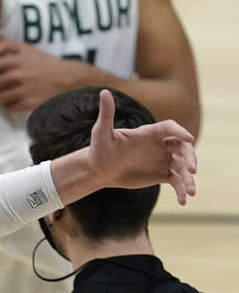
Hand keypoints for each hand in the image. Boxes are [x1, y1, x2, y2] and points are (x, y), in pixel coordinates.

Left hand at [0, 40, 76, 113]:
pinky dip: (7, 105)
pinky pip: (9, 107)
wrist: (67, 78)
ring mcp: (23, 91)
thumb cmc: (45, 63)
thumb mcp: (27, 48)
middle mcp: (18, 76)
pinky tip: (10, 100)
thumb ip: (6, 46)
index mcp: (16, 61)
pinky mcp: (29, 104)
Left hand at [86, 89, 196, 203]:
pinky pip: (176, 181)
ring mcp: (162, 160)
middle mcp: (159, 145)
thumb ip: (107, 113)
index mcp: (149, 133)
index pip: (169, 128)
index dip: (180, 131)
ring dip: (189, 178)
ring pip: (182, 167)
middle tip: (192, 169)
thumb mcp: (102, 132)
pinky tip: (183, 201)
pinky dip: (181, 190)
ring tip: (191, 191)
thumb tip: (104, 91)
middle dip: (190, 157)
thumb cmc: (99, 149)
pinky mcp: (161, 174)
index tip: (189, 138)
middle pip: (182, 147)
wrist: (98, 170)